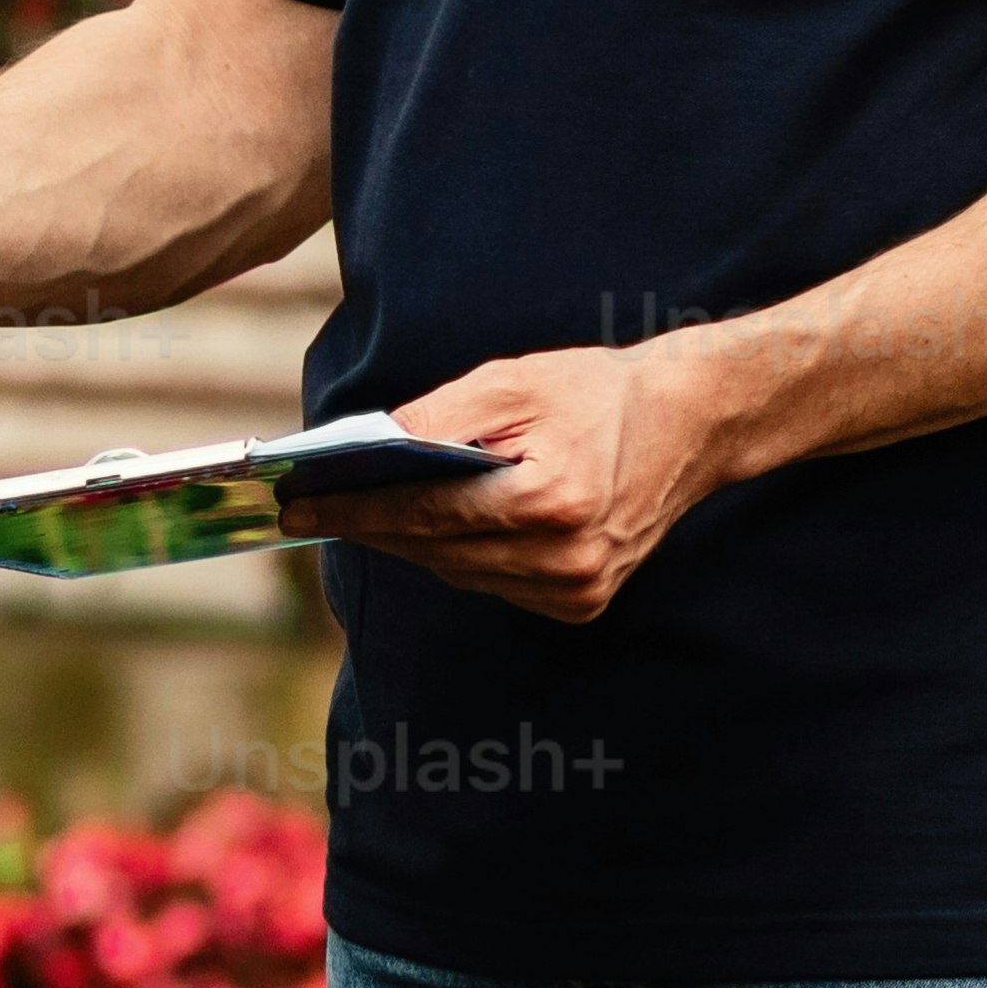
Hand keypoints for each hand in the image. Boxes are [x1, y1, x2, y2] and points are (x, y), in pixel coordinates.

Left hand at [293, 334, 753, 620]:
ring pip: (459, 573)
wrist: (690, 425)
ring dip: (413, 544)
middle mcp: (565, 560)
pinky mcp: (581, 604)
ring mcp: (576, 591)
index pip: (426, 515)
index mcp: (551, 502)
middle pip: (435, 551)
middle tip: (312, 505)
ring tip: (365, 510)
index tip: (296, 508)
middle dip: (372, 526)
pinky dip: (461, 556)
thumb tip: (366, 449)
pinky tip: (441, 526)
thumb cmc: (598, 392)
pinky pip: (493, 583)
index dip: (354, 511)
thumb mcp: (513, 383)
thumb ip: (437, 418)